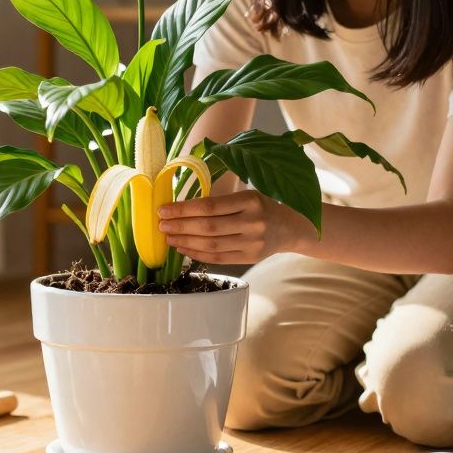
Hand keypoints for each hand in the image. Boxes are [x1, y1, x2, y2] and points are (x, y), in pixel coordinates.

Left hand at [158, 190, 316, 264]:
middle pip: (208, 227)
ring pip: (211, 244)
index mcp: (250, 200)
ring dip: (185, 241)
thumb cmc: (263, 207)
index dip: (183, 209)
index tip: (164, 209)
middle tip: (161, 224)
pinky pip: (218, 258)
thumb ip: (220, 201)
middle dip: (180, 226)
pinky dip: (197, 254)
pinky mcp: (249, 258)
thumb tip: (182, 206)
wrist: (291, 228)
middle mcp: (252, 222)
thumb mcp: (247, 195)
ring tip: (168, 237)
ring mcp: (252, 242)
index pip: (209, 206)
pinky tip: (183, 248)